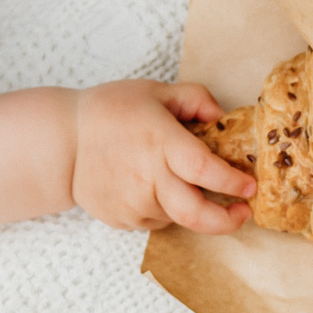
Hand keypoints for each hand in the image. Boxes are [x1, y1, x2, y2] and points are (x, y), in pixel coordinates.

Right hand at [0, 83, 256, 231]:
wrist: (62, 144)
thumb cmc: (108, 112)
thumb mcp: (154, 91)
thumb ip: (194, 98)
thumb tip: (222, 116)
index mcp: (160, 143)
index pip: (205, 171)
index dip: (232, 183)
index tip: (249, 185)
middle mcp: (148, 178)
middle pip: (197, 214)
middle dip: (227, 221)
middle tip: (241, 213)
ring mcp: (134, 203)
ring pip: (178, 217)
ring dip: (190, 206)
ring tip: (176, 180)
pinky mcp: (123, 219)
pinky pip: (156, 221)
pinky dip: (164, 209)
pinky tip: (149, 186)